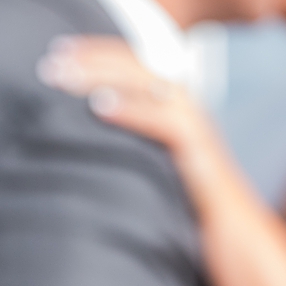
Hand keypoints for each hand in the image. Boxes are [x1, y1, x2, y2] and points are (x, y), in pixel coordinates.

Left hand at [37, 36, 232, 205]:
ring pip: (149, 83)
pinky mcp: (200, 150)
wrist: (235, 234)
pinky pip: (164, 120)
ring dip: (103, 76)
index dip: (97, 52)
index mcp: (177, 105)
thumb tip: (83, 131)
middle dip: (92, 58)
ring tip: (63, 77)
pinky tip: (98, 106)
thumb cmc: (189, 204)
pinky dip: (132, 109)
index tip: (59, 50)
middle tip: (50, 61)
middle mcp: (189, 106)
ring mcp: (196, 125)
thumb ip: (130, 142)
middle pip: (139, 65)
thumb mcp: (154, 163)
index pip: (135, 63)